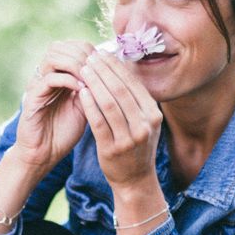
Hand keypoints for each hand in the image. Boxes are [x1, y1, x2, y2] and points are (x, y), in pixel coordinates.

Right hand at [15, 40, 94, 171]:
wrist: (44, 153)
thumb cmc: (66, 131)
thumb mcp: (86, 106)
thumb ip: (95, 89)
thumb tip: (115, 73)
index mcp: (59, 74)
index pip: (73, 47)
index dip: (91, 51)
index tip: (107, 65)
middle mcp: (46, 74)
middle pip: (62, 46)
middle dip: (83, 55)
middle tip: (98, 69)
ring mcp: (37, 84)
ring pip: (53, 56)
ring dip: (75, 64)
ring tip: (90, 78)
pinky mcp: (31, 97)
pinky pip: (49, 79)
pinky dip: (67, 80)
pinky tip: (81, 90)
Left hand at [77, 50, 162, 188]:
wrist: (134, 180)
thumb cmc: (135, 146)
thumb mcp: (143, 122)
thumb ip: (135, 100)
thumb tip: (119, 67)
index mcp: (153, 115)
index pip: (133, 84)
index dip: (116, 66)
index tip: (102, 53)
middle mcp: (144, 126)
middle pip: (121, 90)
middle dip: (104, 70)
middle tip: (90, 56)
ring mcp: (129, 138)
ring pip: (109, 103)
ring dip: (95, 83)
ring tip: (83, 70)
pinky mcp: (112, 149)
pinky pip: (98, 122)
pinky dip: (89, 105)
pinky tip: (81, 92)